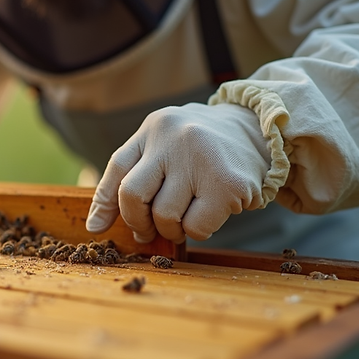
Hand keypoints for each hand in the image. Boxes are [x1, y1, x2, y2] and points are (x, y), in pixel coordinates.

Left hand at [85, 103, 270, 242]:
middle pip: (132, 195)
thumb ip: (131, 176)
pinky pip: (196, 227)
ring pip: (164, 215)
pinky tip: (209, 215)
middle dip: (137, 221)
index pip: (117, 167)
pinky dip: (198, 231)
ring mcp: (201, 158)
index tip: (98, 227)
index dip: (104, 202)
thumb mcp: (166, 147)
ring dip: (171, 230)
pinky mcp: (227, 183)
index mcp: (155, 127)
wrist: (263, 133)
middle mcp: (174, 136)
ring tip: (184, 220)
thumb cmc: (205, 148)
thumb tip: (95, 225)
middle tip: (150, 229)